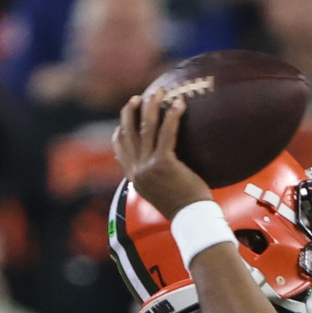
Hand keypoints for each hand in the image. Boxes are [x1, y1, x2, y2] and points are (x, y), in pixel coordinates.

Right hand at [113, 90, 211, 219]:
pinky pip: (166, 132)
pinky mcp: (163, 164)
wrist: (192, 221)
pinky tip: (180, 104)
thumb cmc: (184, 208)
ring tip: (159, 91)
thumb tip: (160, 164)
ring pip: (145, 128)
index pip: (119, 148)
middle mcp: (137, 171)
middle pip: (128, 132)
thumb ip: (155, 178)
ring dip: (151, 106)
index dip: (121, 128)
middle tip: (140, 96)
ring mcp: (148, 167)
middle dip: (132, 110)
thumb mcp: (162, 193)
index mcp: (134, 179)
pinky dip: (172, 115)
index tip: (128, 115)